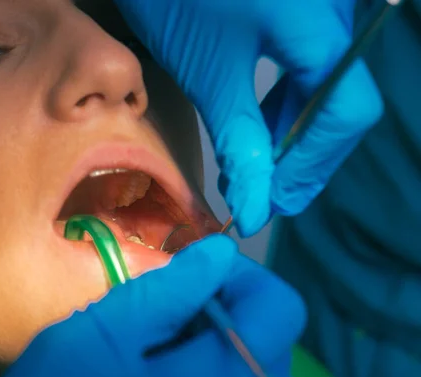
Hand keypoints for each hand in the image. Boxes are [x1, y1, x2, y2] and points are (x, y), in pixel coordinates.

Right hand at [0, 235, 305, 376]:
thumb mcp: (103, 335)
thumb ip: (167, 290)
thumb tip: (221, 252)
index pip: (280, 309)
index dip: (241, 276)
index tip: (194, 272)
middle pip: (275, 343)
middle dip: (230, 311)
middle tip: (173, 311)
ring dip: (229, 348)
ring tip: (174, 348)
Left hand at [114, 0, 383, 236]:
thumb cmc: (178, 3)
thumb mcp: (211, 79)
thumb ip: (241, 145)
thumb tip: (256, 210)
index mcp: (319, 31)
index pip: (345, 112)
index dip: (311, 165)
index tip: (272, 202)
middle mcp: (333, 21)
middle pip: (339, 106)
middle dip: (301, 158)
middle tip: (262, 195)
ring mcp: (318, 18)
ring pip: (325, 92)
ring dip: (291, 137)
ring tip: (252, 172)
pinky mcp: (300, 18)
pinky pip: (309, 72)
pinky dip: (285, 109)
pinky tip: (258, 133)